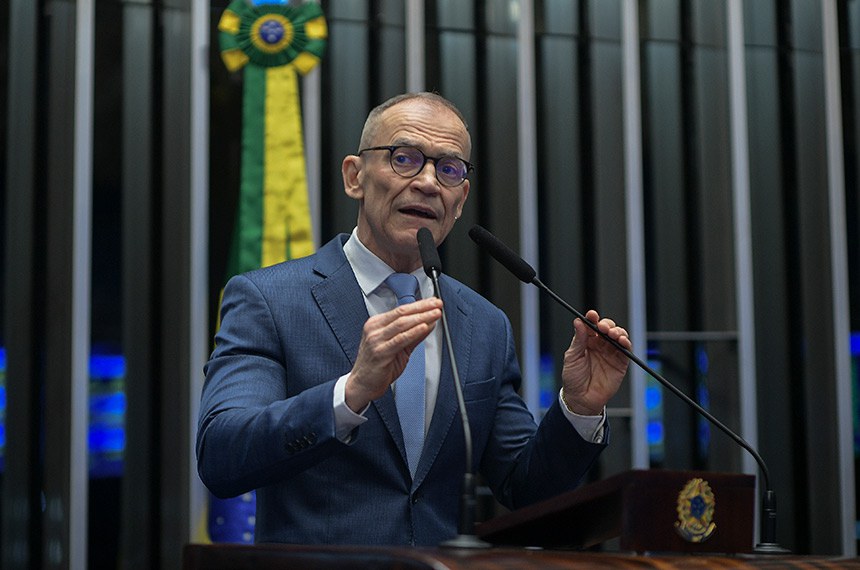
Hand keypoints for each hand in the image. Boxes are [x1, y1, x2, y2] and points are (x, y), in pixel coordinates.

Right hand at [344, 298, 441, 412]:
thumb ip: (413, 335)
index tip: (433, 302)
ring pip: (401, 324)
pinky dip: (413, 332)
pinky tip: (424, 327)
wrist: (362, 384)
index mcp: (377, 324)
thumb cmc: (377, 366)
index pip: (401, 310)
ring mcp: (376, 340)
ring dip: (421, 317)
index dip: (419, 305)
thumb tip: (429, 322)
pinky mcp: (380, 352)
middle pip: (402, 313)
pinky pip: (400, 339)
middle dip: (422, 308)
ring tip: (435, 314)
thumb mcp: (398, 347)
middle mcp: (375, 329)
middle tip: (437, 304)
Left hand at [561, 309, 630, 415]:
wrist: (581, 399)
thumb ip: (578, 340)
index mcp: (586, 342)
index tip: (591, 315)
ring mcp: (610, 353)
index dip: (592, 318)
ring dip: (617, 331)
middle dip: (607, 325)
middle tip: (603, 328)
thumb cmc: (573, 379)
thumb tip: (579, 322)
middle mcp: (599, 345)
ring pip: (618, 336)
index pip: (591, 326)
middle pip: (607, 328)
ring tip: (613, 334)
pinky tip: (622, 340)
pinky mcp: (620, 363)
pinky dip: (626, 343)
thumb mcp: (572, 357)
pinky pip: (626, 350)